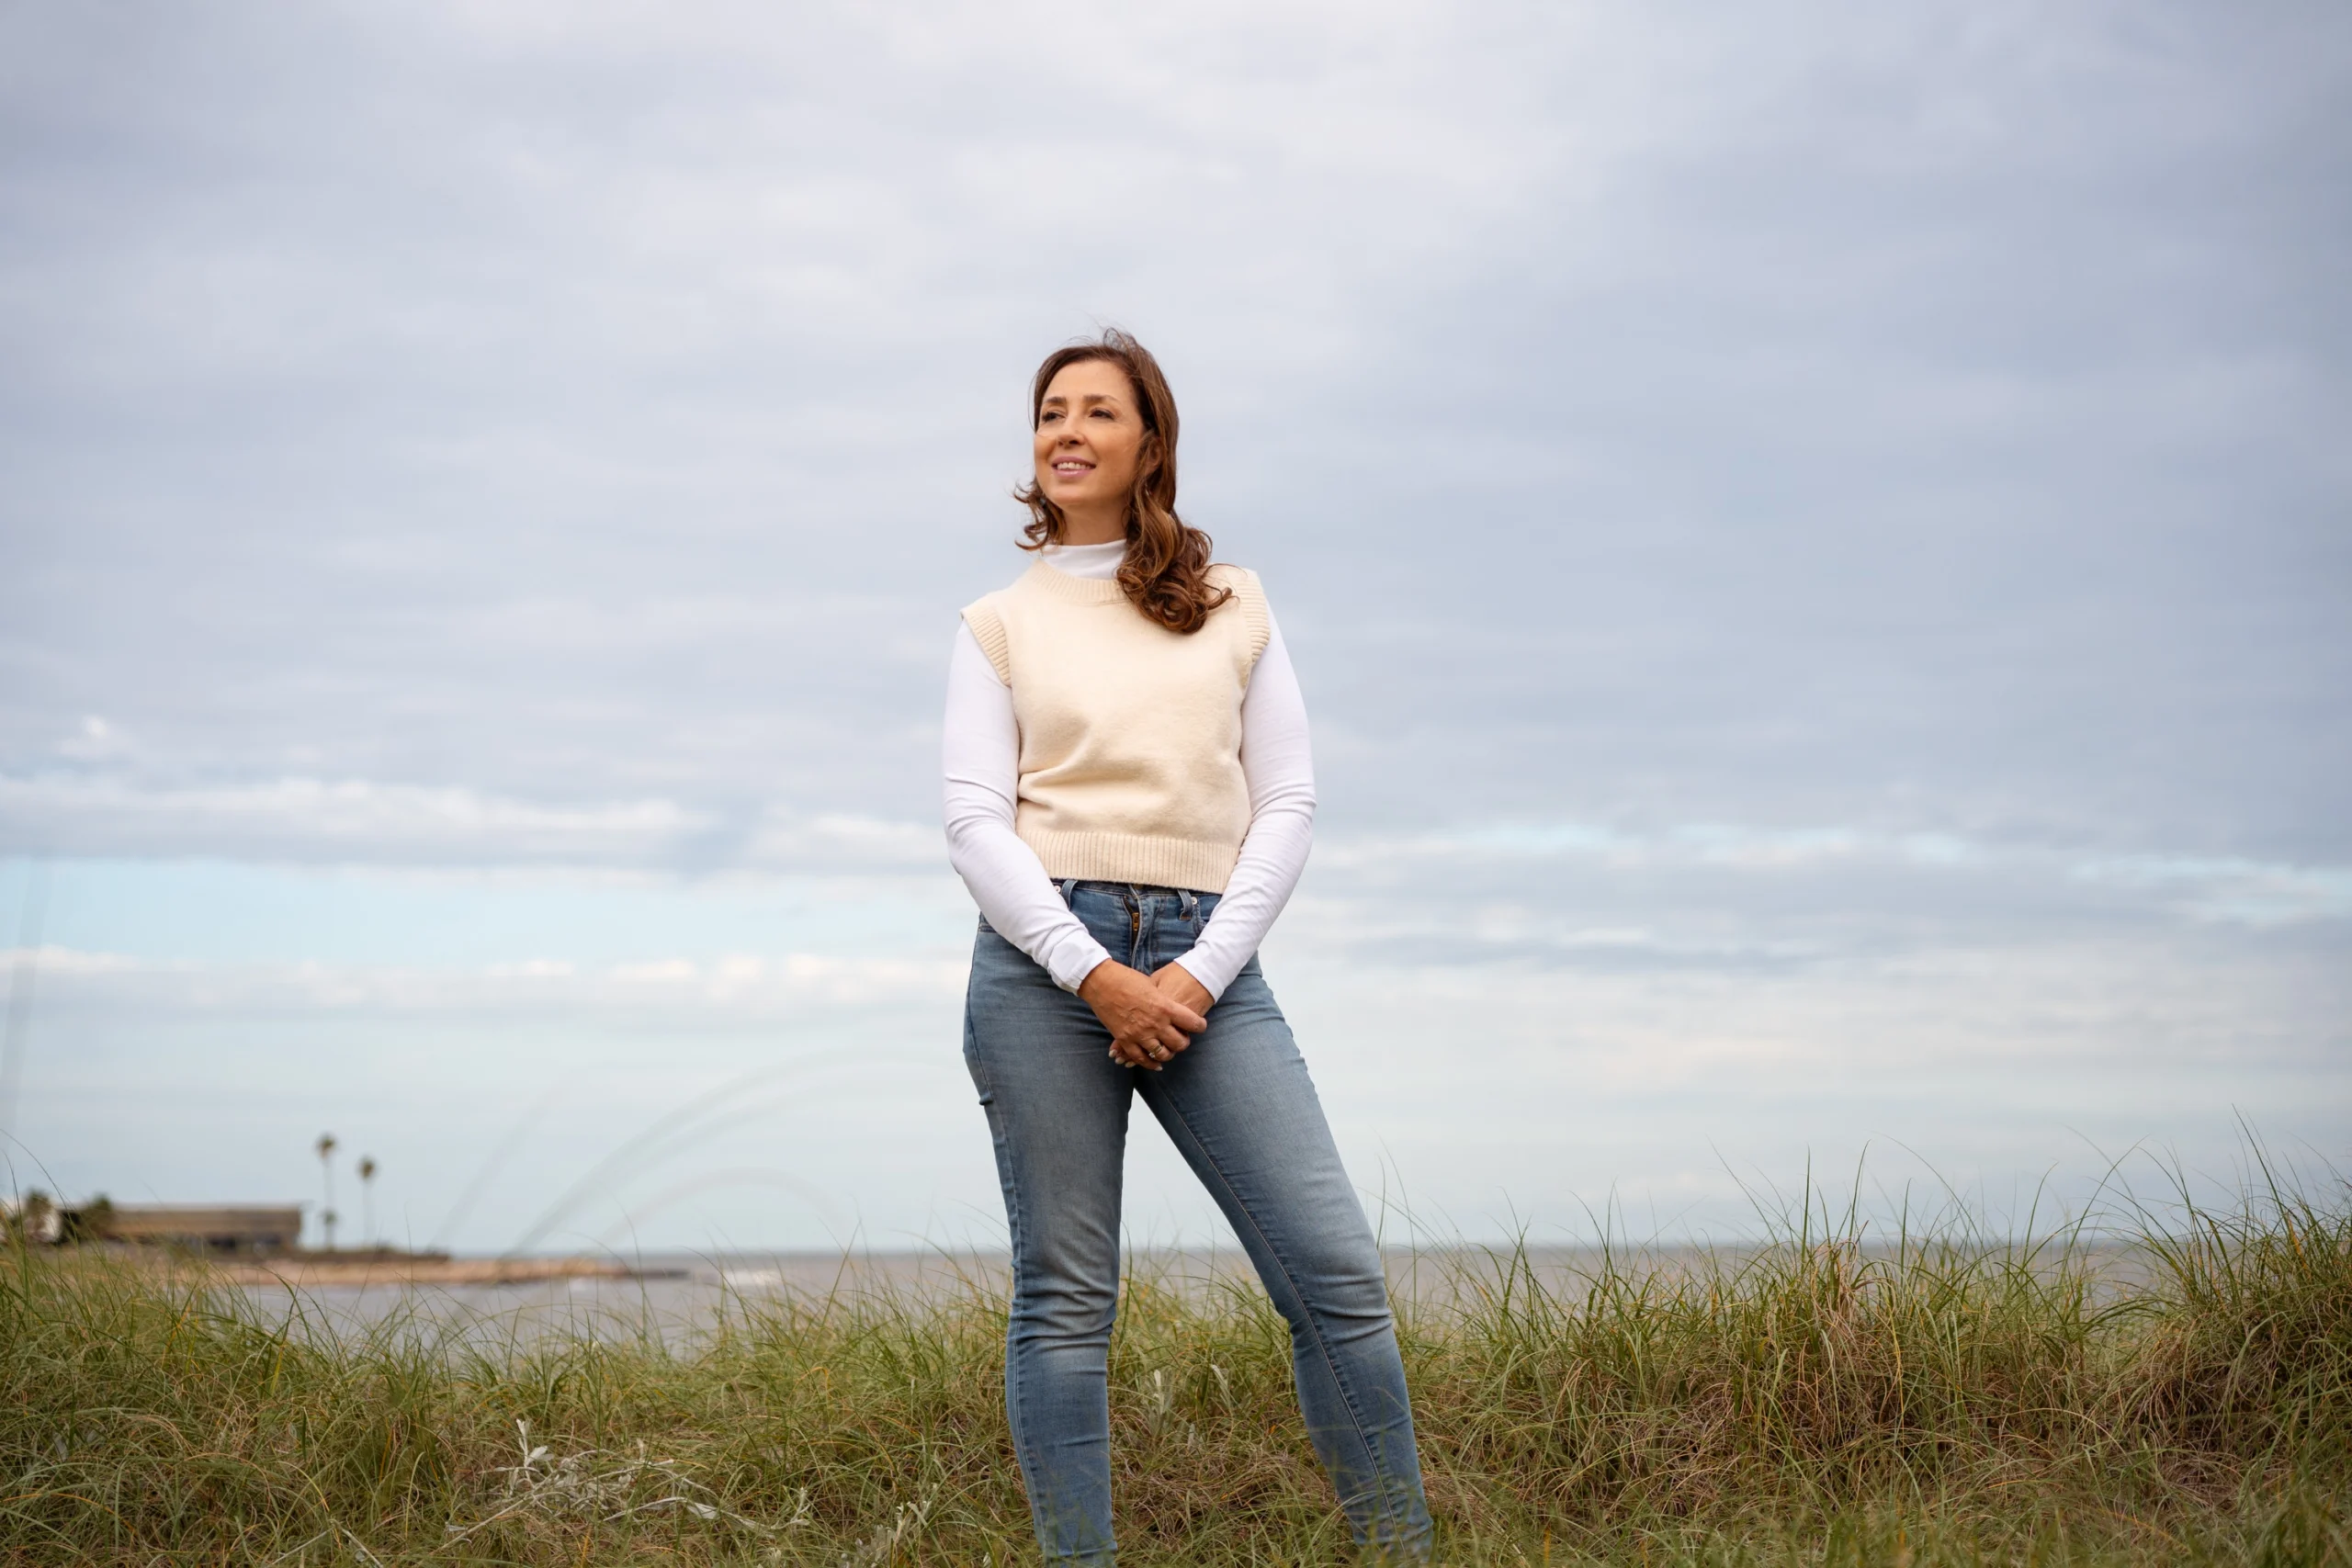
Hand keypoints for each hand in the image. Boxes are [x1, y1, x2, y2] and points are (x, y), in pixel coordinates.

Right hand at [1078, 960, 1205, 1069]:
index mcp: (1165, 1006)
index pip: (1193, 1022)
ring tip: (1169, 1051)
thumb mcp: (1152, 986)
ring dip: (1168, 1054)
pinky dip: (1150, 1064)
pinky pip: (1141, 1059)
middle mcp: (1155, 1023)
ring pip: (1162, 1054)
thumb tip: (1172, 1007)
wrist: (1101, 983)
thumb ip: (1164, 1001)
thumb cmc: (1127, 979)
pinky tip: (1156, 1064)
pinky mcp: (1125, 1040)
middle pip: (1180, 1043)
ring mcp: (1139, 1034)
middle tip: (1182, 1039)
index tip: (1200, 1026)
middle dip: (1184, 1042)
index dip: (1200, 1026)